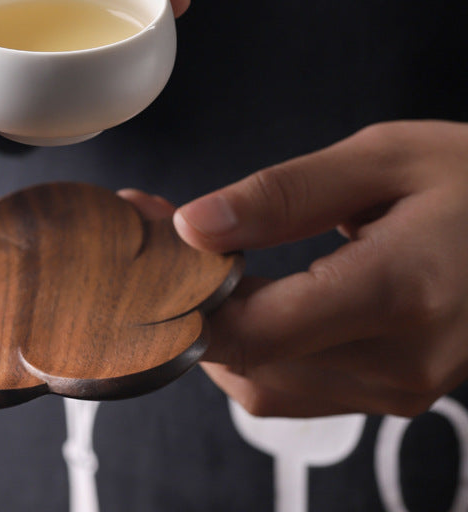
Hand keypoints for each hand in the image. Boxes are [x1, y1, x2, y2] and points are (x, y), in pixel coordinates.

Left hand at [124, 120, 467, 417]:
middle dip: (188, 305)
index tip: (152, 253)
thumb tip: (195, 225)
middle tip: (163, 241)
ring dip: (215, 327)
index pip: (255, 330)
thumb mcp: (380, 160)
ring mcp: (400, 387)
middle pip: (247, 361)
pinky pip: (293, 386)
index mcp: (398, 291)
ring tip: (200, 263)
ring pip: (261, 385)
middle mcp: (400, 360)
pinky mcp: (394, 390)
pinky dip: (253, 345)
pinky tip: (245, 294)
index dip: (184, 298)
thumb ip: (282, 197)